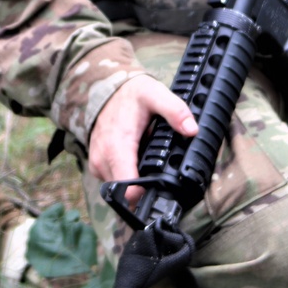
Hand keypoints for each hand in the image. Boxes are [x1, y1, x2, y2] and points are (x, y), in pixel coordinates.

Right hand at [88, 73, 196, 194]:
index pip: (128, 189)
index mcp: (116, 147)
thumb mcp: (155, 94)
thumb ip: (175, 111)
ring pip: (120, 190)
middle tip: (161, 175)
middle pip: (126, 194)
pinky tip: (137, 161)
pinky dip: (127, 176)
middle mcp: (103, 159)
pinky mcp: (96, 166)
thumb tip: (191, 130)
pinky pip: (113, 181)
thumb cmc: (131, 95)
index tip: (163, 192)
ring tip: (148, 164)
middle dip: (145, 189)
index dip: (147, 195)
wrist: (108, 92)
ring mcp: (97, 164)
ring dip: (135, 184)